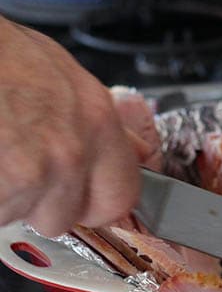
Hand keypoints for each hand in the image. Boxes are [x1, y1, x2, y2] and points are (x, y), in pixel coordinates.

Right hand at [0, 18, 139, 235]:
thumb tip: (138, 150)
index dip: (93, 203)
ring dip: (2, 195)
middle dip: (36, 202)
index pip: (120, 198)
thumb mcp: (63, 75)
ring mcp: (31, 174)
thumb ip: (101, 124)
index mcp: (98, 123)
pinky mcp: (0, 190)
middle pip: (61, 216)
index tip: (76, 199)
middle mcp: (71, 153)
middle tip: (13, 164)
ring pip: (16, 215)